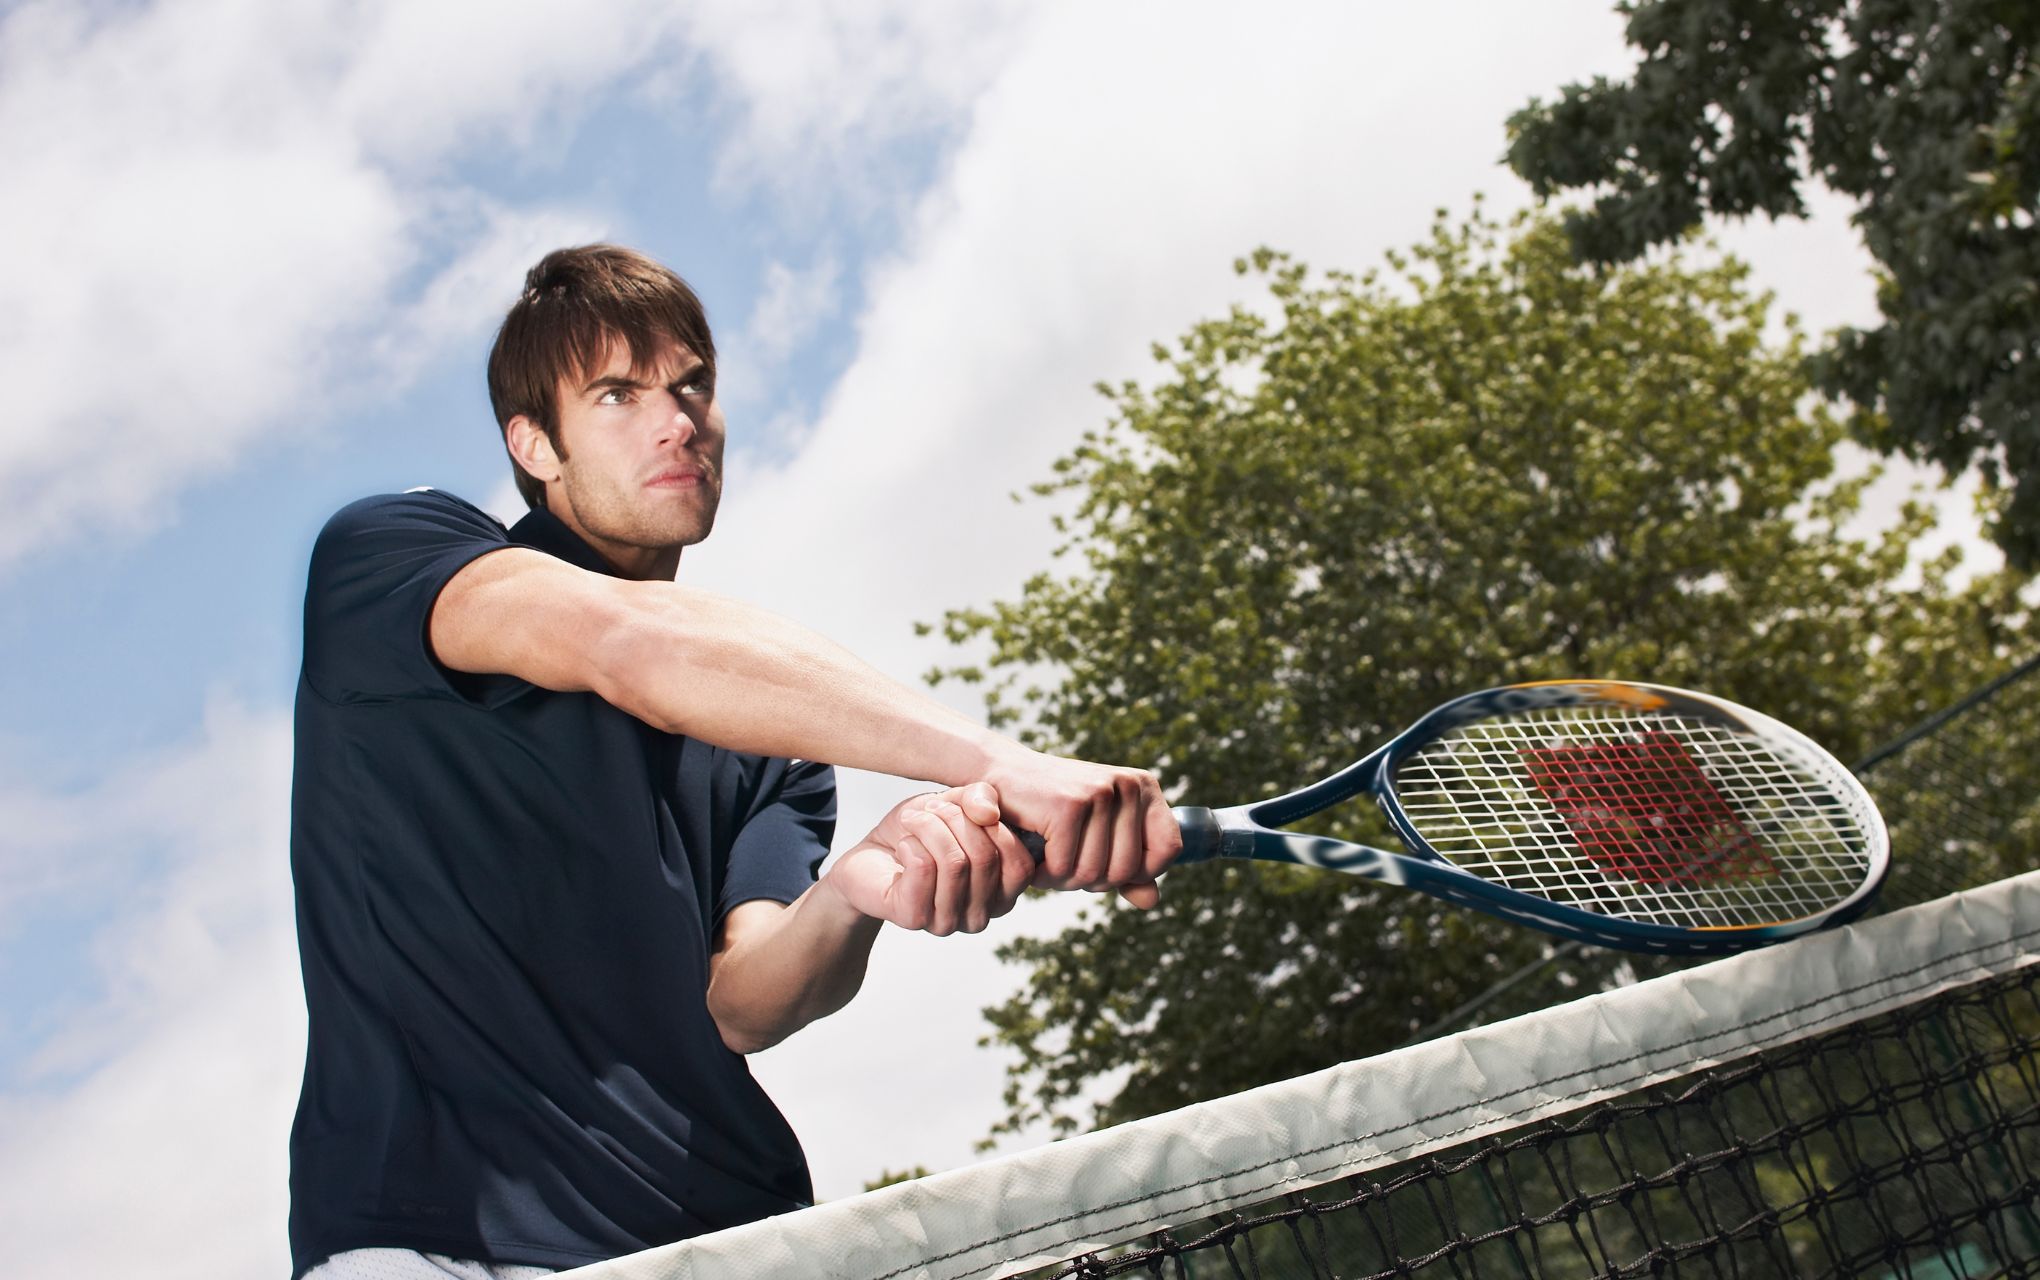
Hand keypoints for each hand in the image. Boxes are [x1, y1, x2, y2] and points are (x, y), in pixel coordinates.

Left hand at [823, 784, 1034, 935]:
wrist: (873, 856)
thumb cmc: (922, 833)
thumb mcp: (956, 804)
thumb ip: (981, 799)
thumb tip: (989, 813)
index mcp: (1002, 894)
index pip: (1019, 864)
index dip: (994, 826)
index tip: (963, 806)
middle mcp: (981, 916)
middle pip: (985, 858)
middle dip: (954, 820)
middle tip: (930, 810)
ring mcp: (949, 922)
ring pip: (954, 863)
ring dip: (929, 828)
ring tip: (914, 822)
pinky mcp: (914, 918)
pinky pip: (924, 869)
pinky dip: (911, 843)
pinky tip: (903, 846)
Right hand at [983, 751, 1181, 908]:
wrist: (1003, 777)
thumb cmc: (1053, 811)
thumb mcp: (1098, 837)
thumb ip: (1130, 870)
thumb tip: (1151, 901)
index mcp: (1144, 788)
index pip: (1168, 849)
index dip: (1139, 872)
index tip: (1106, 865)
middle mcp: (1128, 785)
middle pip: (1126, 871)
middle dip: (1090, 880)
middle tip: (1065, 865)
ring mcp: (1100, 792)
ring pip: (1094, 874)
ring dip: (1063, 880)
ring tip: (1048, 861)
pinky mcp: (1069, 805)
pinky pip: (1064, 868)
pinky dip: (1045, 874)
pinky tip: (1035, 860)